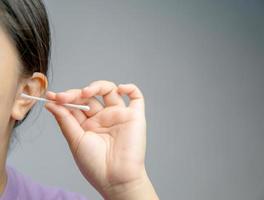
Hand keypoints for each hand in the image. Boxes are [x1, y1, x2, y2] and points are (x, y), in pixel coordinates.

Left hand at [44, 80, 157, 198]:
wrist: (116, 179)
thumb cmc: (95, 165)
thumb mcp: (75, 140)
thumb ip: (65, 120)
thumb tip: (51, 104)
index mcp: (88, 125)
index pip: (76, 105)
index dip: (65, 98)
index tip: (52, 96)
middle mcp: (103, 118)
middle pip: (91, 96)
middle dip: (76, 93)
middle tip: (65, 97)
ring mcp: (119, 115)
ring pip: (110, 90)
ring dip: (97, 86)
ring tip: (86, 93)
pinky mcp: (134, 116)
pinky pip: (136, 97)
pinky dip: (130, 88)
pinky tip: (120, 89)